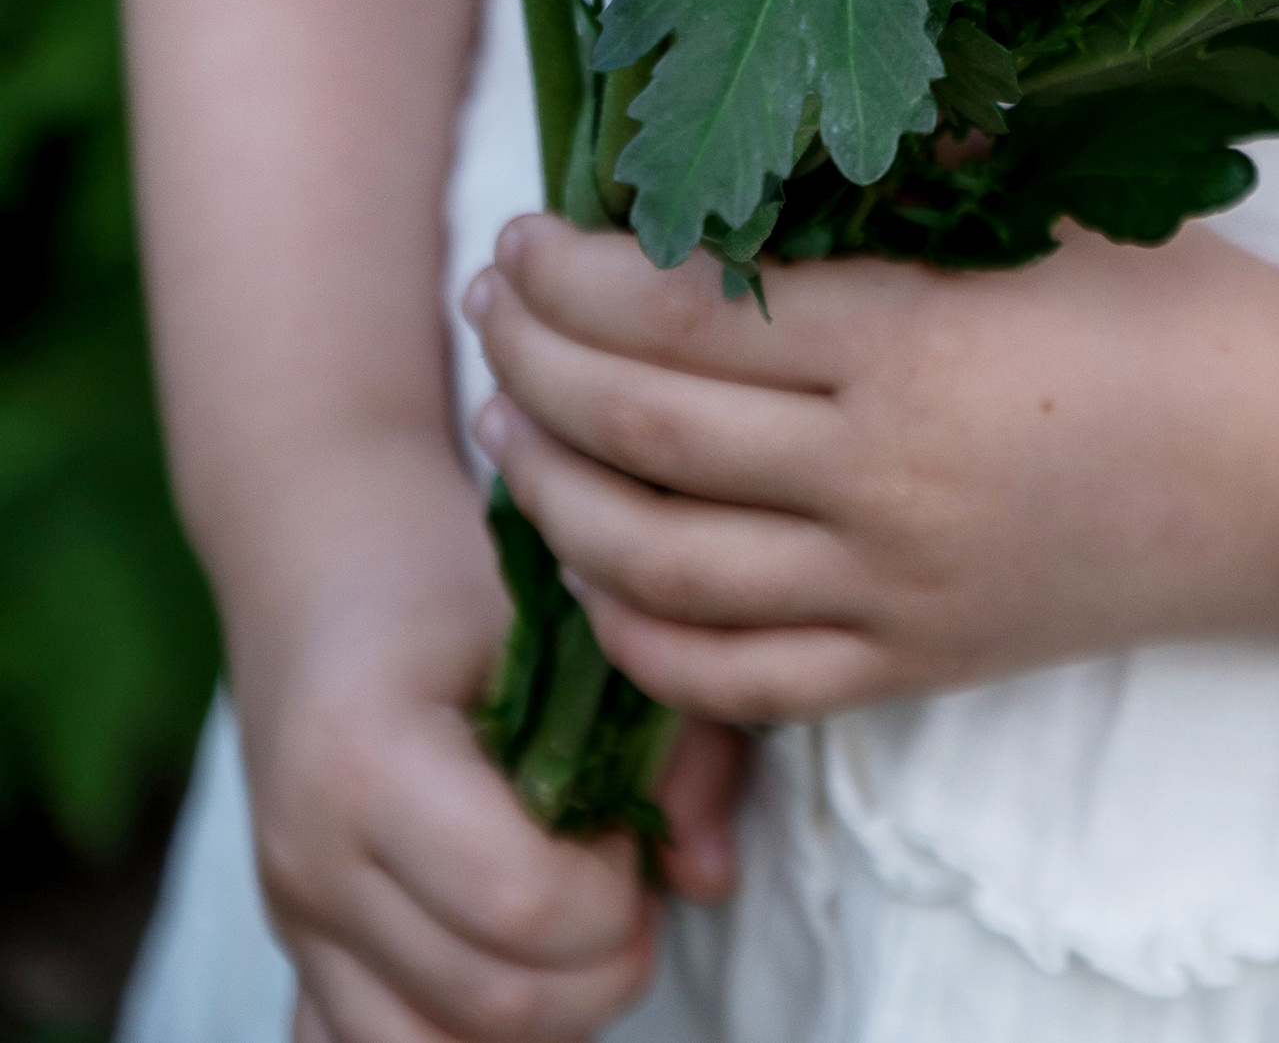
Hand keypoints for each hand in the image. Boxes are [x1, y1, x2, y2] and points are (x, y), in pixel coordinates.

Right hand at [221, 429, 741, 1042]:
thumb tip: (711, 877)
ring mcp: (292, 919)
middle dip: (599, 962)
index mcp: (368, 760)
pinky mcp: (294, 950)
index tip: (628, 820)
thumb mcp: (571, 616)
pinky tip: (498, 955)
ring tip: (569, 917)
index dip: (615, 888)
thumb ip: (673, 736)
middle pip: (492, 1005)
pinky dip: (455, 1031)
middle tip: (620, 872)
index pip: (523, 904)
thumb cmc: (451, 574)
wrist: (318, 558)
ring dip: (537, 1013)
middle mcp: (311, 860)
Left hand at [463, 211, 1278, 724]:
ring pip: (657, 566)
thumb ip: (916, 156)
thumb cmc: (1185, 307)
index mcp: (914, 345)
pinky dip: (633, 629)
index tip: (528, 231)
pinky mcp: (912, 668)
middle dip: (531, 366)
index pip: (682, 317)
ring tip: (508, 422)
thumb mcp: (1056, 197)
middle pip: (641, 435)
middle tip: (487, 303)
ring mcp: (891, 592)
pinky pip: (727, 679)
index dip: (576, 277)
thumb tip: (777, 104)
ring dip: (551, 492)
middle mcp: (883, 482)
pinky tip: (595, 566)